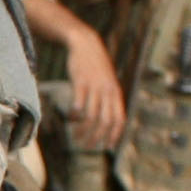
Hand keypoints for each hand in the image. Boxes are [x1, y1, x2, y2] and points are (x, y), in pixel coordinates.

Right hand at [59, 36, 129, 150]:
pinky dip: (75, 114)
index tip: (107, 146)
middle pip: (105, 121)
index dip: (114, 135)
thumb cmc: (95, 66)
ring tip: (76, 137)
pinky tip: (71, 117)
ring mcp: (94, 87)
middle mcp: (107, 91)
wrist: (86, 44)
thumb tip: (106, 117)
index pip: (119, 119)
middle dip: (96, 137)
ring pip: (91, 116)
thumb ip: (108, 98)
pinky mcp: (81, 82)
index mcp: (115, 93)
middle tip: (87, 146)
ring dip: (83, 130)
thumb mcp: (108, 82)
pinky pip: (79, 103)